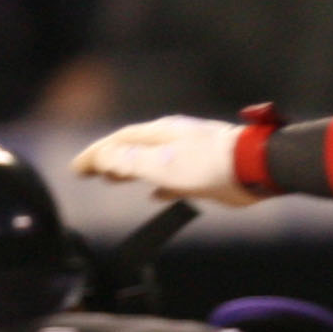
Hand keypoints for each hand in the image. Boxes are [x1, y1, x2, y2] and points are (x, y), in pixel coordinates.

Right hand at [71, 116, 259, 206]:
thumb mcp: (163, 163)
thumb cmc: (209, 164)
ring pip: (150, 161)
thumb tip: (103, 157)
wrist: (254, 167)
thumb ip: (131, 161)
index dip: (96, 154)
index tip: (78, 168)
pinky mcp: (203, 171)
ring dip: (130, 170)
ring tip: (113, 181)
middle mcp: (171, 140)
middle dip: (109, 160)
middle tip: (90, 174)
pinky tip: (154, 196)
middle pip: (132, 148)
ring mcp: (188, 154)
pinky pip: (172, 177)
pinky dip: (158, 185)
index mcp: (159, 135)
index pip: (118, 141)